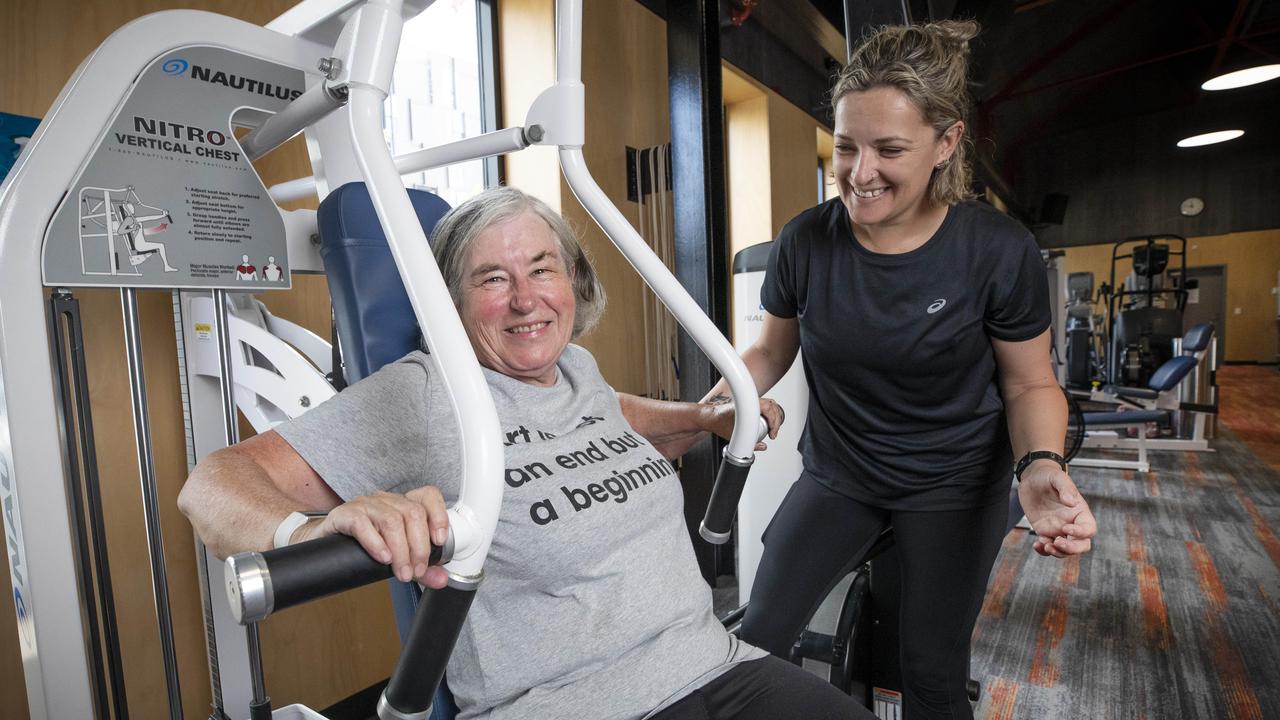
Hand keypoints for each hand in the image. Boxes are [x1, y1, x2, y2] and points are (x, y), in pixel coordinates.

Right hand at [299, 487, 450, 588]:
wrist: (323, 545)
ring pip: (391, 520)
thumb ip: (421, 568)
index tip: (440, 541)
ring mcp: (365, 505)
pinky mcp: (344, 514)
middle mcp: (386, 501)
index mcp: (402, 505)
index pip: (427, 496)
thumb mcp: (396, 557)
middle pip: (413, 513)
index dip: (439, 515)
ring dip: (400, 551)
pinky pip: (362, 523)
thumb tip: (442, 579)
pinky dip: (375, 543)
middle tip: (415, 571)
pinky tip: (382, 558)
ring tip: (400, 572)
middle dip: (419, 546)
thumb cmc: (362, 547)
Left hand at [701, 395, 784, 449]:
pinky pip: (763, 406)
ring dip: (774, 416)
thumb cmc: (719, 423)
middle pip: (772, 406)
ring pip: (769, 405)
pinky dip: (769, 413)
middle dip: (776, 421)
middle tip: (773, 433)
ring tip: (772, 429)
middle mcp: (750, 402)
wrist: (710, 418)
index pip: (769, 409)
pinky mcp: (748, 406)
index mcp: (748, 406)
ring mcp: (750, 403)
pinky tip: (768, 423)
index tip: (772, 433)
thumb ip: (750, 444)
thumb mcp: (735, 437)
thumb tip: (763, 446)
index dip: (774, 422)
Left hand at [1017, 461, 1096, 557]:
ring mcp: (1058, 529)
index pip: (1089, 528)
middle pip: (1081, 544)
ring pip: (1065, 550)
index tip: (1066, 528)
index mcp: (1080, 511)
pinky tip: (1037, 545)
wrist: (1031, 478)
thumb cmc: (1048, 475)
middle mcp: (1071, 523)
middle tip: (1057, 543)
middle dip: (1072, 549)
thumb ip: (1066, 488)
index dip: (1081, 533)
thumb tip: (1071, 501)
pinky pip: (1048, 546)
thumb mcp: (1057, 477)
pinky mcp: (1045, 531)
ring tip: (1045, 544)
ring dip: (1057, 552)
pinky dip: (1043, 551)